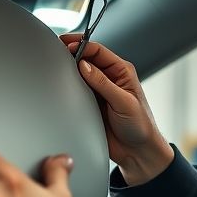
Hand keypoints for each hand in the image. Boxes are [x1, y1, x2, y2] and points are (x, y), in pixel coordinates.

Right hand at [60, 35, 172, 184]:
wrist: (137, 151)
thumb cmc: (140, 126)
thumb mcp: (123, 102)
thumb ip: (103, 83)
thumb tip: (84, 65)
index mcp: (122, 72)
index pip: (98, 51)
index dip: (81, 45)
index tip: (66, 45)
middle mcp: (110, 78)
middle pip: (86, 59)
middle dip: (71, 54)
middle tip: (55, 52)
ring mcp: (99, 91)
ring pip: (79, 74)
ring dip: (68, 70)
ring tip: (55, 67)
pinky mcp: (91, 104)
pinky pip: (76, 91)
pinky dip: (68, 87)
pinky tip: (60, 87)